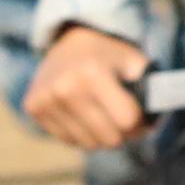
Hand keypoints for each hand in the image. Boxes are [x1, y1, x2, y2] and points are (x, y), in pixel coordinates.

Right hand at [27, 21, 151, 152]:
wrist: (69, 40)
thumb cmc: (108, 54)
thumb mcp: (135, 62)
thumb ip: (150, 90)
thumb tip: (151, 124)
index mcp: (92, 74)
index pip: (127, 121)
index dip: (140, 122)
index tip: (140, 117)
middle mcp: (64, 88)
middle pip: (108, 138)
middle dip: (123, 133)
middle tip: (124, 120)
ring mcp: (45, 100)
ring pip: (88, 145)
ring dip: (102, 136)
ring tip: (104, 116)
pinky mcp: (32, 108)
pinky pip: (67, 140)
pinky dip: (81, 134)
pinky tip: (84, 115)